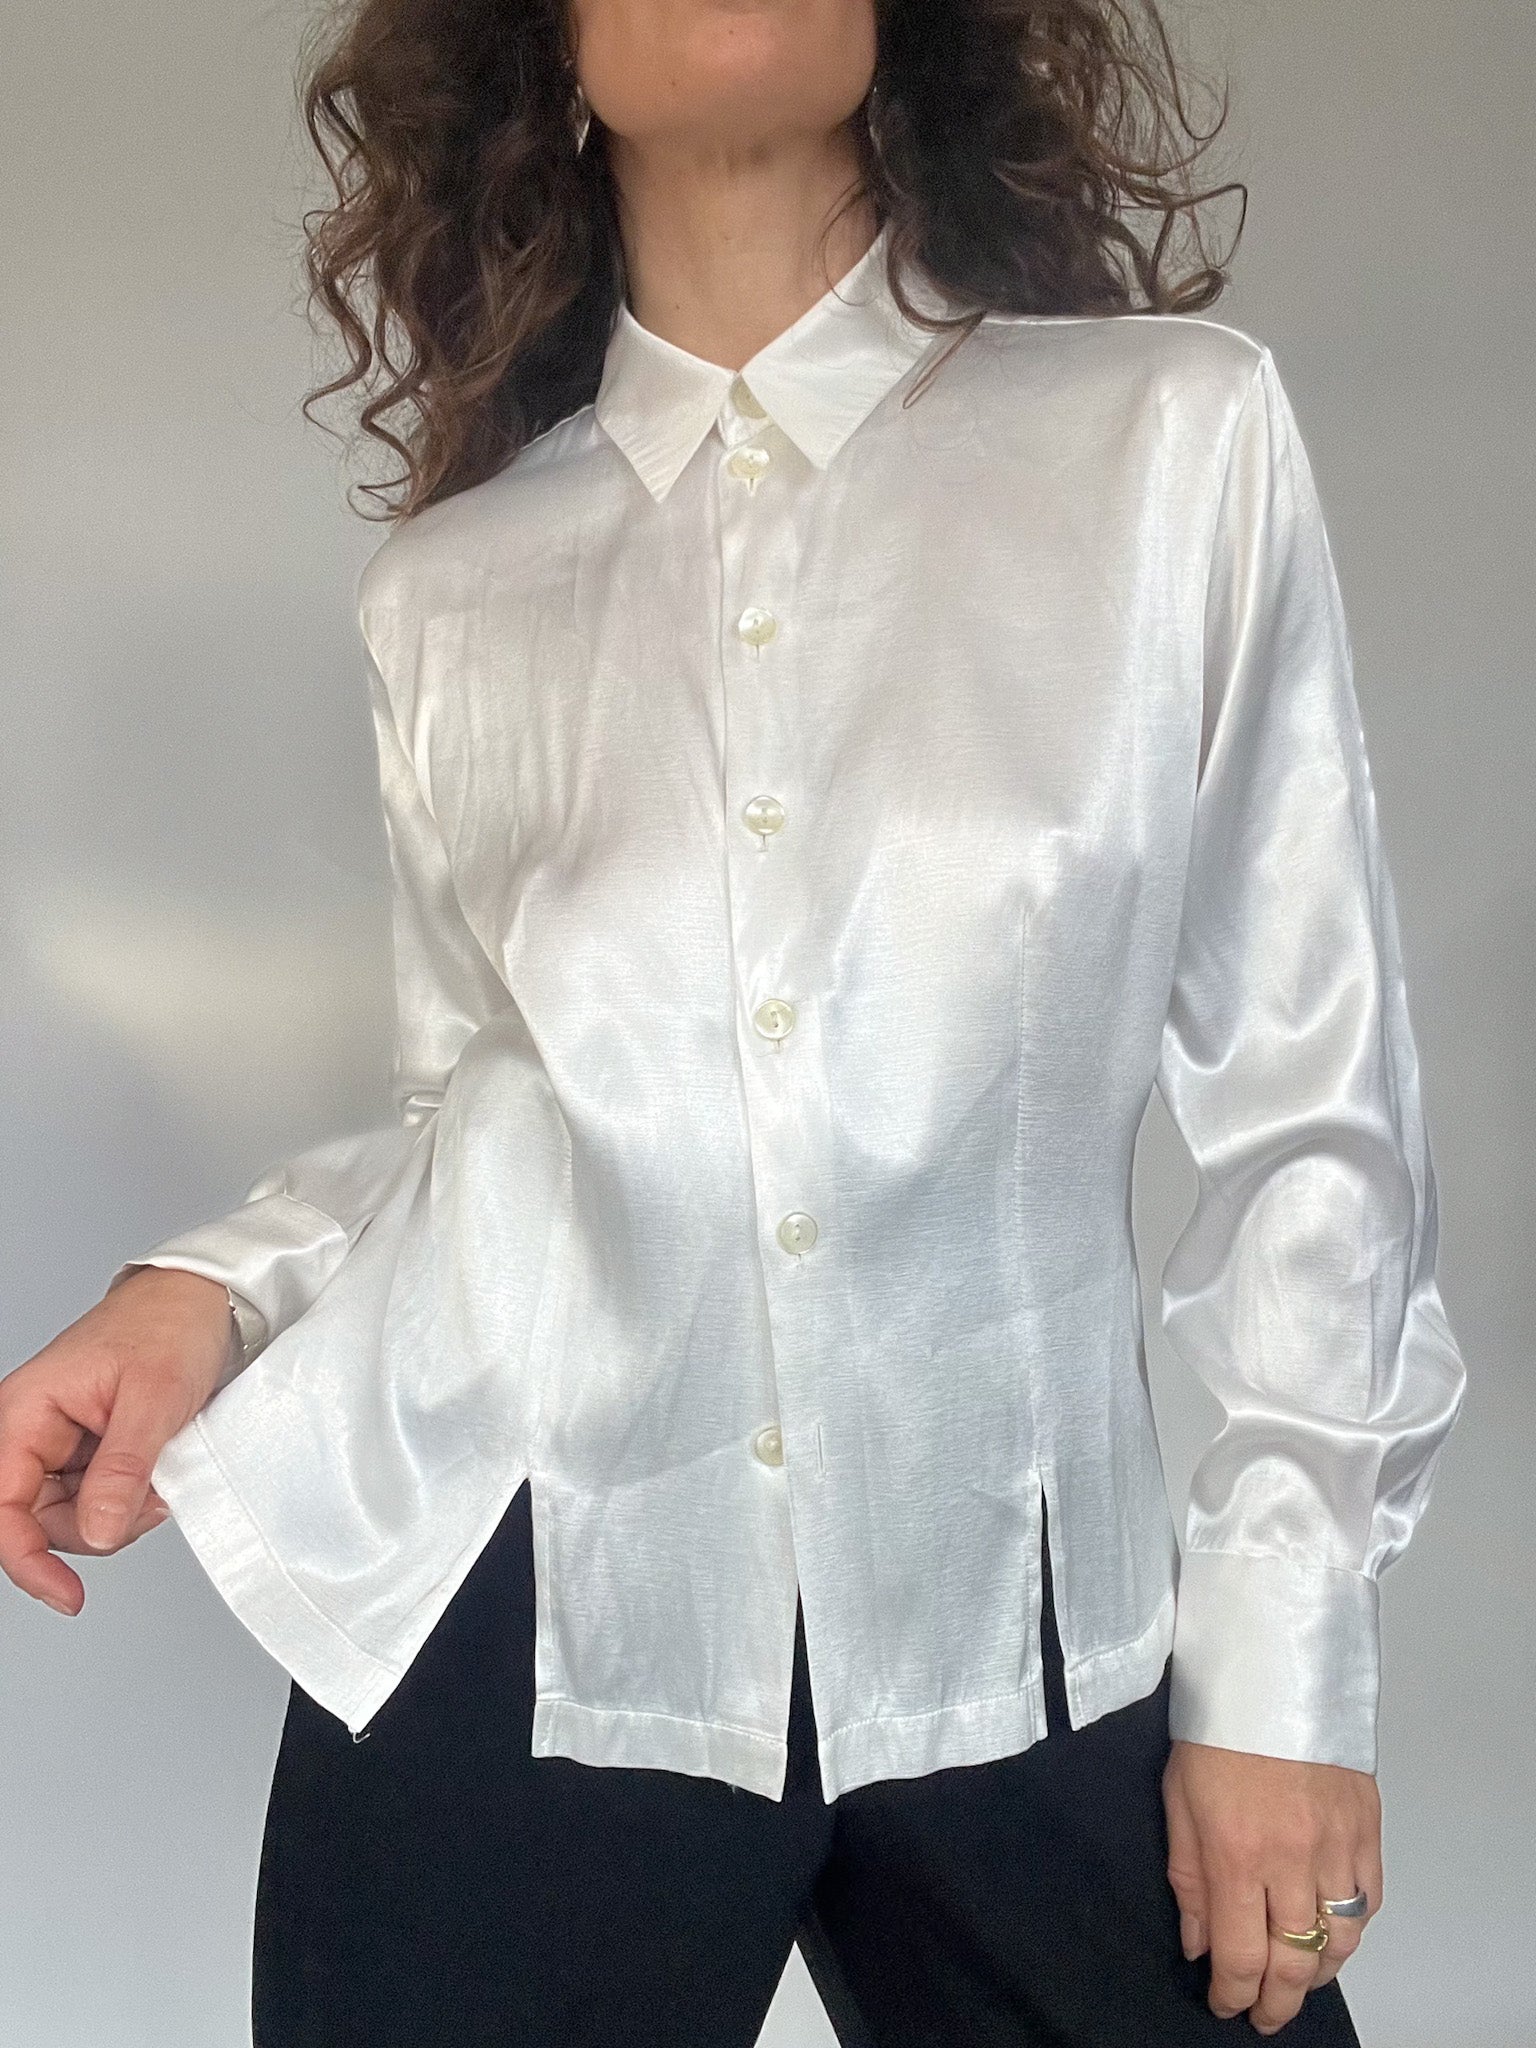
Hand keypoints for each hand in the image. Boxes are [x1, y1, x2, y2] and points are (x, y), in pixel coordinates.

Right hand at [0, 1266, 235, 1615]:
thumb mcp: (154, 1397)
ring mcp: (62, 1445)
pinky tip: (159, 1467)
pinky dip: (135, 1499)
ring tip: (161, 1466)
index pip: (3, 1508)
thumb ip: (123, 1469)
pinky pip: (103, 1502)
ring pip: (77, 1519)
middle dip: (101, 1523)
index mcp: (25, 1411)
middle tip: (151, 1492)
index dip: (28, 1560)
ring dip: (125, 1511)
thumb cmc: (169, 1324)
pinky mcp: (91, 1454)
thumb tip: (97, 1535)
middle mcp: (33, 1431)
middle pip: (43, 1524)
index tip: (66, 1594)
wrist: (203, 1299)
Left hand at [1163, 1737, 1381, 2033]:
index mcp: (1237, 1853)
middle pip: (1295, 1962)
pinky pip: (1369, 1899)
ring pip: (1340, 1940)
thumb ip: (1188, 1879)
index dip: (1233, 1994)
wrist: (1270, 1668)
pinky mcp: (1367, 1827)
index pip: (1241, 1956)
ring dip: (1317, 1972)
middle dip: (1277, 2002)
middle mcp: (1292, 1858)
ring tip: (1297, 1979)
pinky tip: (1331, 1930)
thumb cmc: (1216, 1725)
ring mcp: (1336, 1844)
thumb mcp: (1178, 1799)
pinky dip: (1352, 1927)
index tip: (1225, 2003)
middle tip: (1264, 2014)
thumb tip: (1197, 1944)